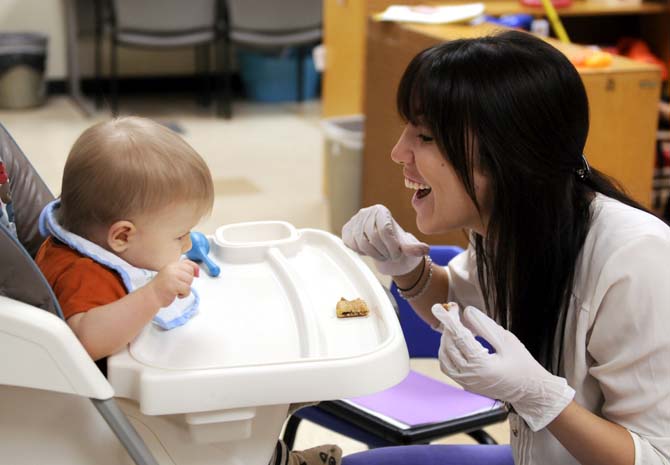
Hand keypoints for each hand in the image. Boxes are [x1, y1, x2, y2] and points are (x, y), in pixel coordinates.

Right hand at [147, 260, 198, 307]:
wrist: (151, 296)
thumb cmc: (162, 288)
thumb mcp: (171, 275)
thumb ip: (182, 271)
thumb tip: (197, 272)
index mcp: (171, 265)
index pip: (188, 263)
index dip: (195, 269)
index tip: (196, 275)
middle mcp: (172, 268)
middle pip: (190, 272)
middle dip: (188, 281)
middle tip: (179, 285)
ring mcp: (172, 276)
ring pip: (190, 281)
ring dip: (185, 289)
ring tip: (177, 290)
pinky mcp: (174, 285)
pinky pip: (187, 289)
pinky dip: (184, 294)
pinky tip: (176, 295)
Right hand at [341, 204, 428, 275]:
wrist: (383, 247)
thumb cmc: (396, 244)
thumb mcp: (407, 246)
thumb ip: (414, 248)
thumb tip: (425, 250)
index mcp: (381, 211)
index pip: (384, 229)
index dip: (391, 246)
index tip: (397, 254)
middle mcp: (365, 212)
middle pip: (372, 236)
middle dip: (383, 251)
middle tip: (390, 257)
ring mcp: (354, 221)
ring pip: (361, 242)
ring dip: (373, 254)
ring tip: (381, 255)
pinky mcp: (346, 231)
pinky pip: (351, 245)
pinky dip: (361, 252)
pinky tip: (369, 250)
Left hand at [431, 303, 574, 430]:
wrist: (530, 392)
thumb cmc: (523, 365)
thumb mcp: (507, 341)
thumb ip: (485, 326)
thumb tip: (467, 312)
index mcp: (481, 365)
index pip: (459, 337)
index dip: (449, 320)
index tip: (441, 307)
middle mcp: (470, 376)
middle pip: (449, 346)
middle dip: (448, 327)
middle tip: (453, 312)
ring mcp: (466, 383)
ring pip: (445, 358)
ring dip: (446, 340)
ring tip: (455, 327)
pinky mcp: (466, 385)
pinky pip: (448, 367)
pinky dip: (448, 352)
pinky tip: (456, 342)